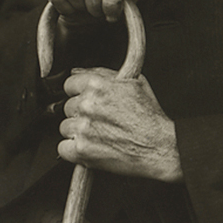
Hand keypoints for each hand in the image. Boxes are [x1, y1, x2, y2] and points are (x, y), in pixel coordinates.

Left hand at [58, 68, 182, 182]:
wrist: (159, 145)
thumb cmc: (149, 116)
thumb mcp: (133, 82)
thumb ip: (103, 73)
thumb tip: (78, 71)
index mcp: (97, 85)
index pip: (69, 85)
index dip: (79, 94)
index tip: (87, 101)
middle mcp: (88, 105)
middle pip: (67, 107)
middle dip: (80, 114)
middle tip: (99, 121)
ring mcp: (83, 127)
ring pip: (65, 128)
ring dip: (78, 132)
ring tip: (99, 135)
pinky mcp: (81, 149)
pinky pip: (63, 148)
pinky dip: (74, 151)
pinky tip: (91, 147)